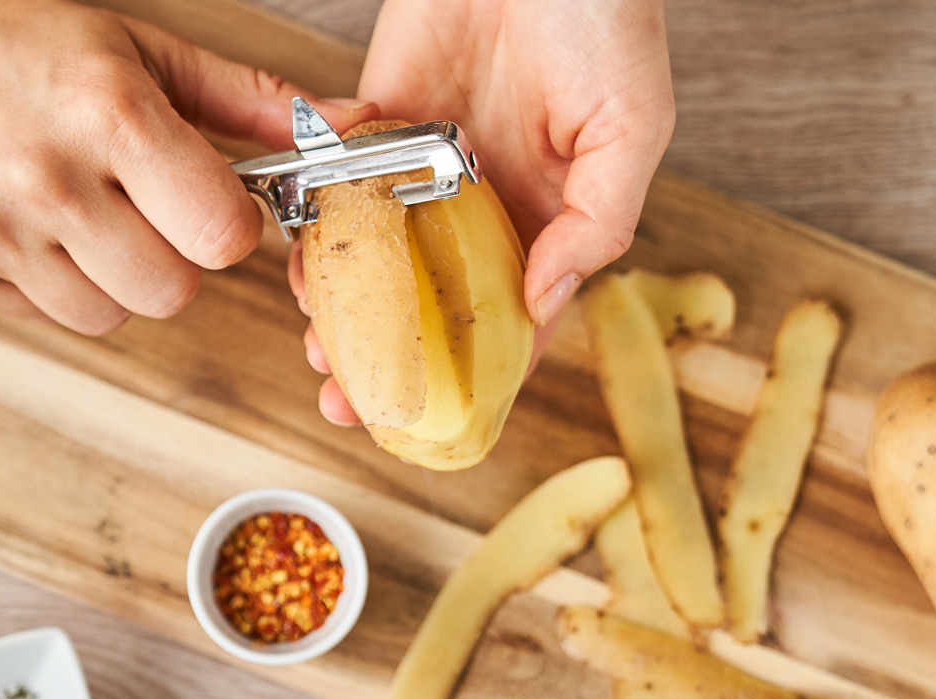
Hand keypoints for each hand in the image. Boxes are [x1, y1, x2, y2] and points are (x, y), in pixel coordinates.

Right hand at [0, 0, 376, 332]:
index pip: (221, 235)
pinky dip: (53, 284)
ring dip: (114, 279)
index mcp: (109, 114)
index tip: (208, 202)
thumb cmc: (21, 36)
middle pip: (172, 292)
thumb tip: (340, 126)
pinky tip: (35, 226)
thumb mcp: (144, 49)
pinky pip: (44, 317)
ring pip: (110, 317)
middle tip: (142, 209)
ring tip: (84, 215)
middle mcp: (47, 178)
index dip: (227, 225)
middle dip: (174, 258)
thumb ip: (248, 100)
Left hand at [292, 0, 674, 424]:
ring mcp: (427, 164)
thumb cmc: (606, 16)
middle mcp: (485, 203)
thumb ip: (598, 221)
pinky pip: (341, 184)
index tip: (431, 421)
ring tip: (315, 341)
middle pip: (431, 301)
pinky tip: (302, 262)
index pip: (511, 320)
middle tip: (345, 397)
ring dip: (343, 304)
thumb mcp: (633, 126)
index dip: (473, 377)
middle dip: (388, 355)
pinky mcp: (378, 118)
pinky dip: (320, 224)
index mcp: (551, 217)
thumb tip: (545, 304)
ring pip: (376, 256)